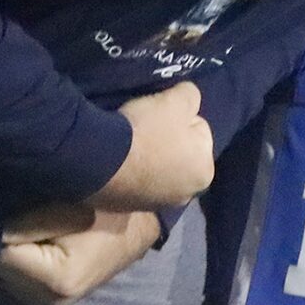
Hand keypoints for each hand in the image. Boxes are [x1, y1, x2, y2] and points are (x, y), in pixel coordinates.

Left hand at [0, 204, 162, 304]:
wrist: (139, 226)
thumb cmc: (107, 210)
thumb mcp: (68, 207)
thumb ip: (27, 223)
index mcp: (57, 280)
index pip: (1, 256)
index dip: (5, 230)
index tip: (18, 211)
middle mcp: (52, 301)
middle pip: (0, 271)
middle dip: (4, 245)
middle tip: (24, 218)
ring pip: (5, 279)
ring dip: (11, 256)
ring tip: (32, 232)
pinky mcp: (54, 301)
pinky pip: (18, 284)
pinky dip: (19, 266)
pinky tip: (34, 247)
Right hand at [92, 81, 213, 210]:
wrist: (100, 160)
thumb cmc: (147, 131)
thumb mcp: (178, 99)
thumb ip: (191, 96)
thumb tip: (188, 101)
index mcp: (204, 173)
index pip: (198, 128)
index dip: (178, 115)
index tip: (160, 114)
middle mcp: (186, 196)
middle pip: (179, 150)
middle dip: (166, 138)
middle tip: (145, 126)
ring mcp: (155, 205)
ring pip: (157, 167)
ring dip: (147, 156)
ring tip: (130, 142)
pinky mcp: (127, 208)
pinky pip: (135, 179)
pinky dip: (129, 169)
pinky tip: (118, 158)